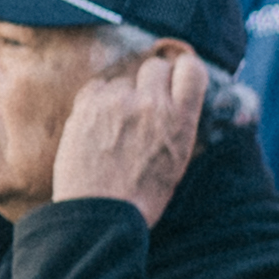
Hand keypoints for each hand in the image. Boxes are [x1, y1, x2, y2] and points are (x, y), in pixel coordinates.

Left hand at [51, 38, 210, 219]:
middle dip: (152, 80)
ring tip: (118, 122)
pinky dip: (100, 98)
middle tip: (146, 102)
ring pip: (124, 78)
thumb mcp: (179, 157)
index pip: (191, 68)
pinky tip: (100, 122)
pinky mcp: (87, 105)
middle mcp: (150, 103)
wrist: (100, 212)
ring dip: (124, 93)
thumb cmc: (143, 193)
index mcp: (180, 119)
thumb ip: (181, 121)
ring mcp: (116, 102)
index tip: (178, 81)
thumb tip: (179, 98)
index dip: (184, 72)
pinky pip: (98, 86)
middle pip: (155, 66)